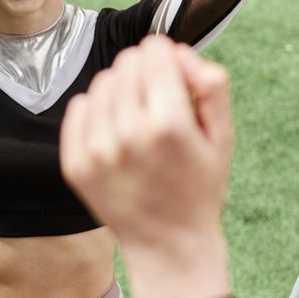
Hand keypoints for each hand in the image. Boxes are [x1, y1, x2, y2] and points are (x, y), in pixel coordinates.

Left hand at [61, 36, 234, 297]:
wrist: (169, 246)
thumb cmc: (200, 189)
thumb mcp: (223, 137)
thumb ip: (211, 85)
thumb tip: (179, 51)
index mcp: (168, 124)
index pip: (154, 51)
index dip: (167, 57)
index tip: (174, 74)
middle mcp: (127, 134)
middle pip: (126, 63)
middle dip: (145, 72)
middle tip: (159, 100)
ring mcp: (96, 151)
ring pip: (102, 83)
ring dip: (121, 90)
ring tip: (139, 118)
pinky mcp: (75, 164)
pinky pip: (78, 108)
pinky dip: (97, 110)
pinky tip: (116, 131)